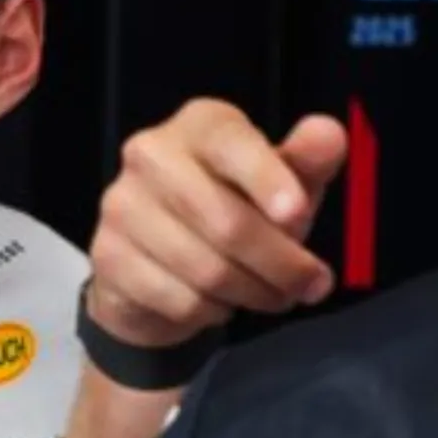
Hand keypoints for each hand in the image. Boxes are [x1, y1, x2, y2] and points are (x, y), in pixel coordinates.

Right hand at [86, 99, 347, 345]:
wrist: (155, 262)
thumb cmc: (231, 210)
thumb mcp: (280, 186)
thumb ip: (305, 163)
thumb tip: (330, 135)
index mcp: (198, 126)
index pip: (230, 143)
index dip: (266, 178)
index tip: (297, 216)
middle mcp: (150, 155)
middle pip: (226, 221)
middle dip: (281, 263)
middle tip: (312, 285)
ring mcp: (121, 206)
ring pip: (206, 269)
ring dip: (254, 293)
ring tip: (272, 296)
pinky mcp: (107, 256)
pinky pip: (179, 299)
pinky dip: (213, 312)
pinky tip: (220, 302)